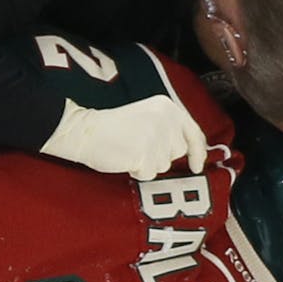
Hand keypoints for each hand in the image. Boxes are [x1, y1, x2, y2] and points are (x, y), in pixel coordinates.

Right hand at [39, 96, 207, 179]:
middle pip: (178, 151)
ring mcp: (157, 138)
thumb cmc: (110, 126)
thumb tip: (186, 151)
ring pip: (163, 165)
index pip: (194, 133)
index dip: (198, 152)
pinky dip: (137, 171)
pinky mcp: (146, 156)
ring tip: (129, 149)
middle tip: (139, 146)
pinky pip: (149, 174)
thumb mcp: (147, 115)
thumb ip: (168, 128)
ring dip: (147, 163)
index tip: (197, 165)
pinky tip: (124, 157)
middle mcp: (166, 120)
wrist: (84, 130)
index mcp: (168, 107)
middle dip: (161, 155)